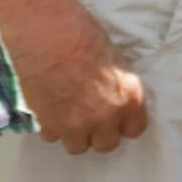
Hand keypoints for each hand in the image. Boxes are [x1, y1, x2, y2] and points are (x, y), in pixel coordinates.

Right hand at [2, 0, 149, 155]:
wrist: (46, 34)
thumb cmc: (83, 35)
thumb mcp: (115, 60)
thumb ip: (117, 87)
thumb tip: (114, 97)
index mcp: (129, 99)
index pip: (135, 130)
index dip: (123, 124)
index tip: (115, 118)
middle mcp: (106, 117)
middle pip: (106, 144)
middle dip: (99, 132)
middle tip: (89, 116)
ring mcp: (76, 124)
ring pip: (78, 146)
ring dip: (74, 133)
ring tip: (68, 114)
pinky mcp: (49, 124)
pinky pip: (52, 136)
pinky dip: (51, 126)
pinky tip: (50, 108)